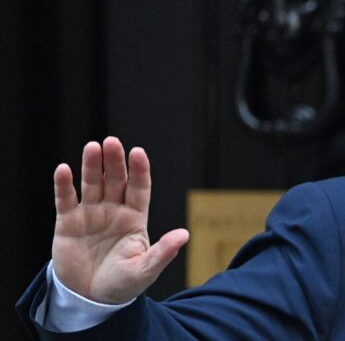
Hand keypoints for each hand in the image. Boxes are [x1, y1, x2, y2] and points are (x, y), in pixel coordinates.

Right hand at [51, 136, 188, 303]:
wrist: (90, 299)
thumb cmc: (122, 284)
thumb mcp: (145, 271)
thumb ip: (163, 252)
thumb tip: (184, 235)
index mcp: (135, 218)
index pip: (139, 188)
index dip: (139, 170)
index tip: (138, 153)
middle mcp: (114, 210)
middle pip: (115, 180)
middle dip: (114, 161)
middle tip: (111, 142)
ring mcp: (90, 214)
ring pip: (92, 184)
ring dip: (91, 166)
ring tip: (92, 147)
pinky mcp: (68, 223)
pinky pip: (66, 200)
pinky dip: (64, 185)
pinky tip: (63, 170)